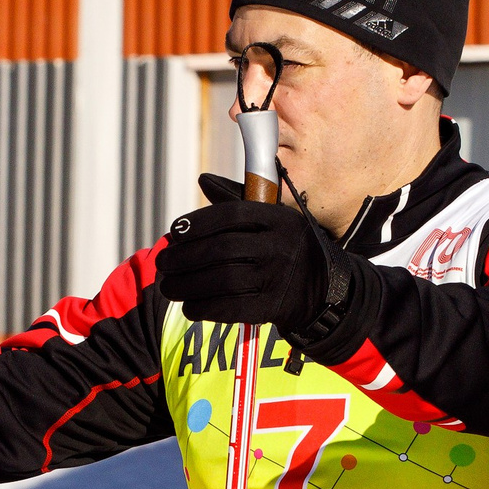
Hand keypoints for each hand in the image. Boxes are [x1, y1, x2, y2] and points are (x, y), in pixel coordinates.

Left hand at [156, 201, 345, 334]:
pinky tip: (189, 306)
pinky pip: (231, 308)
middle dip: (184, 257)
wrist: (325, 290)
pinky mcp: (273, 307)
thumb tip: (203, 181)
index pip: (231, 215)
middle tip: (162, 263)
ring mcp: (278, 278)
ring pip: (222, 280)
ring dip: (187, 285)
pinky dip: (205, 308)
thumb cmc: (287, 248)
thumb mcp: (273, 219)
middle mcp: (280, 246)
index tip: (174, 231)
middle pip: (221, 249)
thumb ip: (237, 201)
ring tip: (168, 287)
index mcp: (278, 219)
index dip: (198, 223)